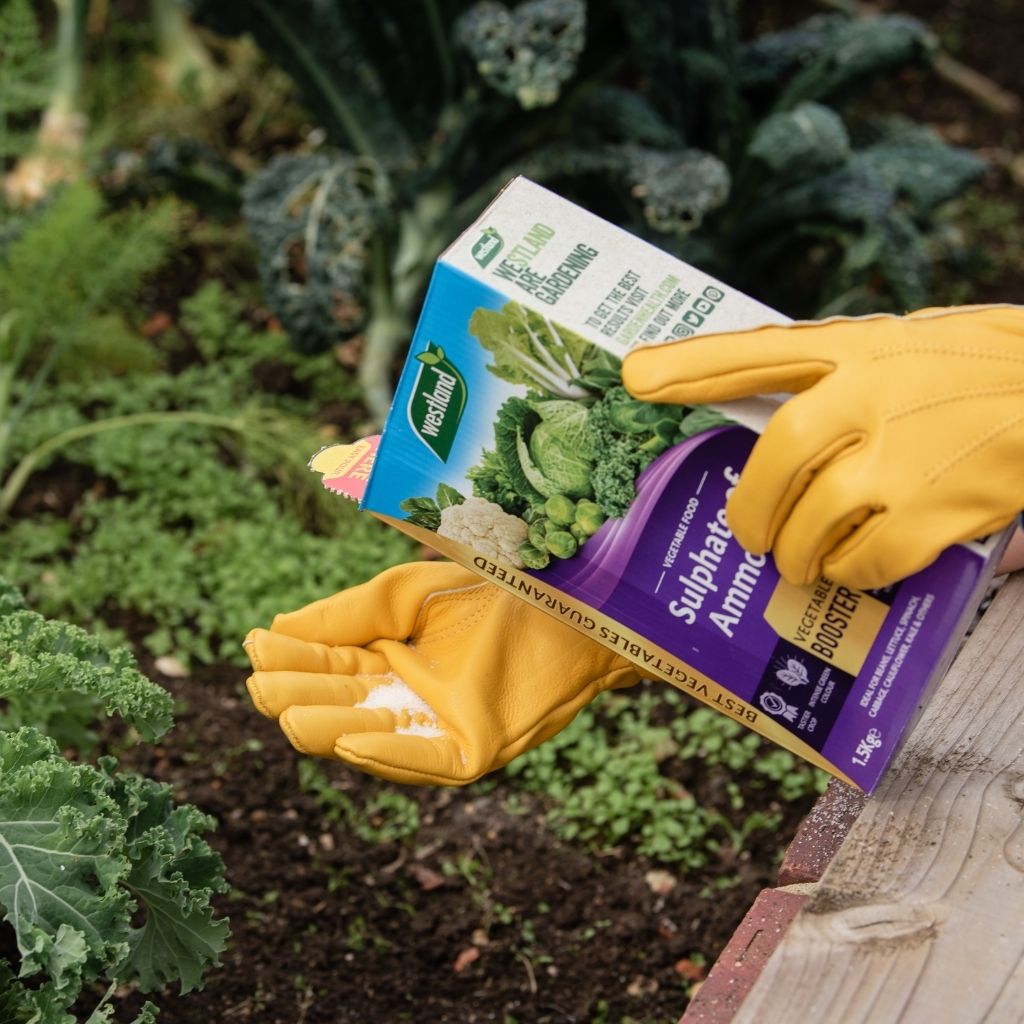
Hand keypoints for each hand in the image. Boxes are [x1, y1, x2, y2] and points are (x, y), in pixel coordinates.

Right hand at [243, 561, 640, 783]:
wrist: (566, 596)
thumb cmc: (490, 587)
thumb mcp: (407, 594)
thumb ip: (347, 614)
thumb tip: (275, 631)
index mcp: (385, 662)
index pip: (326, 666)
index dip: (292, 660)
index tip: (255, 646)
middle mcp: (404, 701)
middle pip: (339, 705)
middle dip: (300, 698)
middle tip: (262, 686)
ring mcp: (436, 729)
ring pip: (370, 737)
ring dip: (330, 729)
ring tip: (289, 715)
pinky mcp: (473, 748)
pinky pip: (425, 758)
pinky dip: (390, 753)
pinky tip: (350, 739)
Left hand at [622, 305, 1023, 588]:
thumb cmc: (979, 369)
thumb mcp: (902, 347)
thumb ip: (835, 375)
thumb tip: (772, 419)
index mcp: (860, 349)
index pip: (759, 352)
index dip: (692, 365)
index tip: (633, 376)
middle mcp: (872, 395)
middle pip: (776, 460)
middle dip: (752, 511)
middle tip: (751, 537)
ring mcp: (903, 455)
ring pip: (812, 520)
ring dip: (795, 553)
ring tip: (797, 562)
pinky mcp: (935, 510)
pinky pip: (863, 558)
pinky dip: (848, 571)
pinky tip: (851, 567)